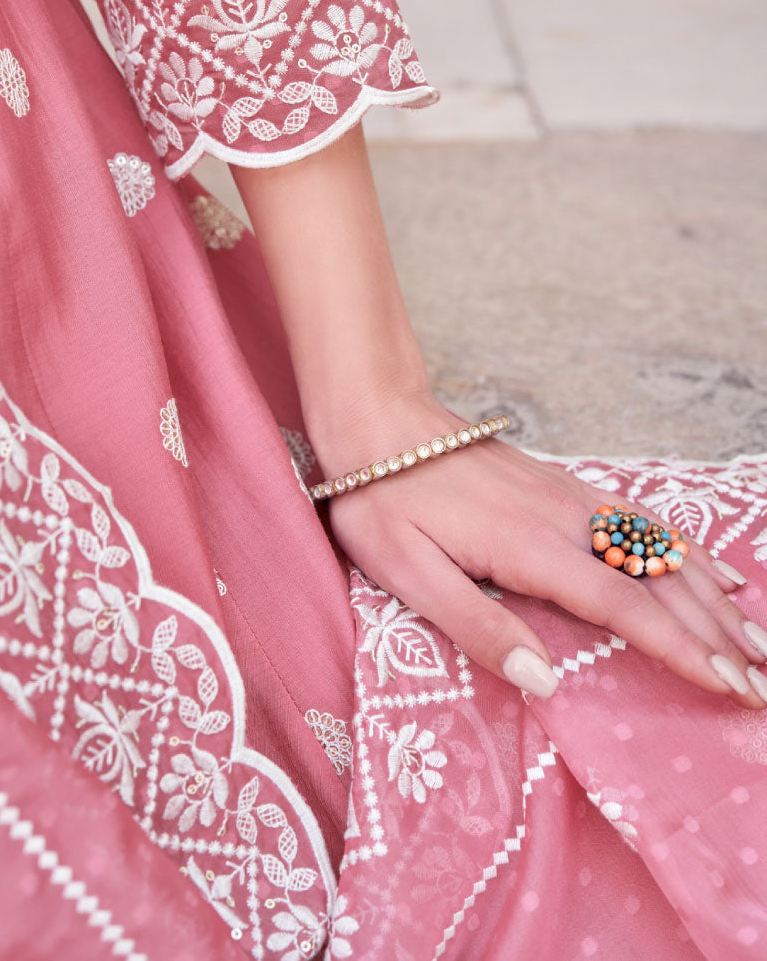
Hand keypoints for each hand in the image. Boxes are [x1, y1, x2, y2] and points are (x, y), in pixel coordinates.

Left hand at [316, 397, 766, 706]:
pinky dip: (683, 548)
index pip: (625, 610)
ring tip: (755, 640)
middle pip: (657, 583)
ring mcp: (568, 497)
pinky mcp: (562, 484)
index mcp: (530, 549)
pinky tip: (709, 568)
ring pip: (657, 549)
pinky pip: (639, 518)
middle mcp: (564, 520)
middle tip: (761, 685)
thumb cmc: (382, 501)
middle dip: (716, 635)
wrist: (377, 420)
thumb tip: (546, 682)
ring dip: (711, 597)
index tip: (729, 687)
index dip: (682, 652)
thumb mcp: (407, 572)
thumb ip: (477, 627)